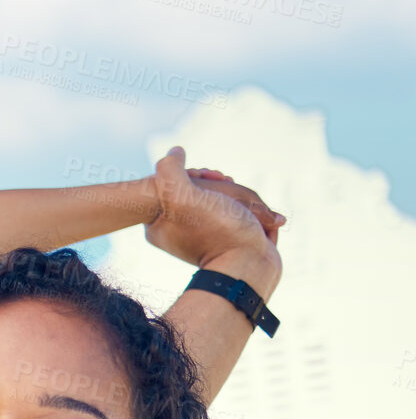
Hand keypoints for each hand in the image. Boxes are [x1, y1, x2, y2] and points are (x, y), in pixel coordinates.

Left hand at [145, 147, 282, 289]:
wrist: (250, 268)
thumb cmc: (218, 232)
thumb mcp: (183, 197)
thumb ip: (169, 170)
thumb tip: (175, 150)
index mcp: (160, 224)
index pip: (178, 183)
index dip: (200, 178)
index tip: (209, 183)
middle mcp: (178, 230)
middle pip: (203, 191)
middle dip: (223, 188)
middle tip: (228, 193)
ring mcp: (204, 234)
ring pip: (225, 199)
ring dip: (241, 198)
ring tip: (246, 211)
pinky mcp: (229, 238)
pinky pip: (241, 212)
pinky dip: (253, 211)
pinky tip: (259, 218)